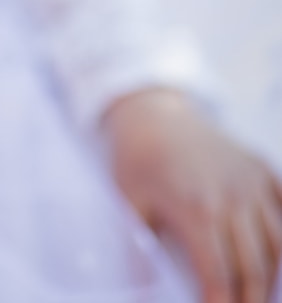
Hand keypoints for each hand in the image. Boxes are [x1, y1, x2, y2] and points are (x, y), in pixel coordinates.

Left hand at [102, 89, 281, 302]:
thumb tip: (144, 292)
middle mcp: (232, 195)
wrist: (153, 112)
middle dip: (251, 298)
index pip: (218, 272)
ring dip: (272, 276)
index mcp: (196, 208)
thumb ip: (138, 251)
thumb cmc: (138, 159)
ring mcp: (251, 180)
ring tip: (259, 295)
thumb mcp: (128, 203)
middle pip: (254, 265)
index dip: (220, 300)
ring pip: (277, 242)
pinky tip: (276, 257)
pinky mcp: (261, 169)